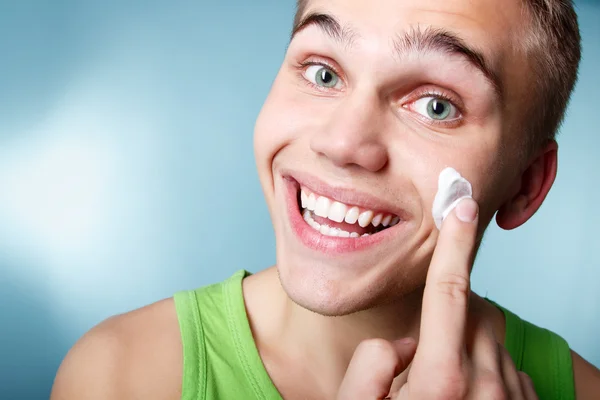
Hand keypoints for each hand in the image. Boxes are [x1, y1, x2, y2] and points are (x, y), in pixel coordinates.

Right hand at [337, 198, 537, 398]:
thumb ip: (370, 366)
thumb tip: (402, 344)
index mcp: (439, 379)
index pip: (448, 292)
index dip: (454, 244)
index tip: (462, 206)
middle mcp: (482, 385)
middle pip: (473, 316)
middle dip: (452, 319)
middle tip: (425, 357)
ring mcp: (508, 398)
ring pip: (491, 343)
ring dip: (467, 351)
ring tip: (443, 391)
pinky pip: (508, 370)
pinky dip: (487, 374)